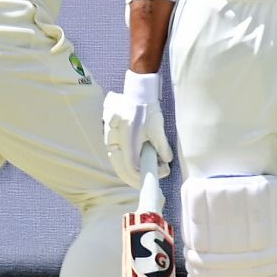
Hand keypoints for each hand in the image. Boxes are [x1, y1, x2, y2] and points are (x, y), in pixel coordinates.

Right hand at [103, 71, 173, 189]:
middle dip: (132, 178)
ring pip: (115, 160)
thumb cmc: (147, 110)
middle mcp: (115, 141)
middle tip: (143, 183)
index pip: (131, 167)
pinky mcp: (110, 134)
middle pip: (120, 167)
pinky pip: (113, 152)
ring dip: (125, 171)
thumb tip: (167, 160)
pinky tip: (129, 165)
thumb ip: (162, 146)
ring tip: (137, 176)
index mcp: (127, 140)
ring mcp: (110, 137)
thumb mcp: (157, 128)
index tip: (154, 177)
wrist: (136, 94)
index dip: (141, 176)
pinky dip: (121, 162)